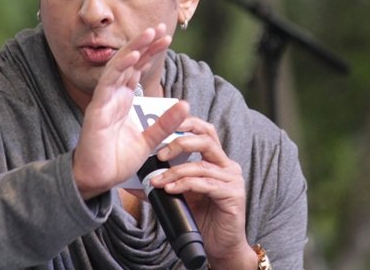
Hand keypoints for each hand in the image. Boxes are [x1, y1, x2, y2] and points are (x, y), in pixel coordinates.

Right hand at [72, 24, 188, 199]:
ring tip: (149, 33)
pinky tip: (132, 55)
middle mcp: (114, 95)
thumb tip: (185, 105)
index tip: (166, 38)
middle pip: (130, 62)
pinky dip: (120, 67)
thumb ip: (164, 123)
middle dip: (145, 43)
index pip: (138, 69)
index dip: (151, 52)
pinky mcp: (97, 109)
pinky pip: (108, 83)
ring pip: (118, 66)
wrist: (97, 179)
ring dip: (134, 48)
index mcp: (124, 99)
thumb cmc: (116, 159)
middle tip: (160, 27)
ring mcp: (104, 100)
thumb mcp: (149, 141)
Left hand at [152, 117, 257, 268]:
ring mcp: (232, 179)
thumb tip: (136, 181)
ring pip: (201, 165)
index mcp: (216, 160)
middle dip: (180, 142)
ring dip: (175, 171)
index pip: (205, 132)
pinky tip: (170, 189)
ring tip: (157, 180)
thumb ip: (164, 183)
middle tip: (159, 153)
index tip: (164, 125)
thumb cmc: (201, 218)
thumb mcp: (180, 196)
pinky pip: (206, 184)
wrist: (219, 247)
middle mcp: (227, 166)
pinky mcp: (233, 195)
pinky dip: (185, 185)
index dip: (187, 123)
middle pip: (206, 140)